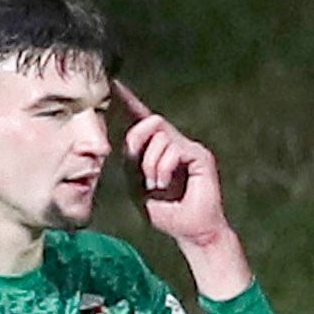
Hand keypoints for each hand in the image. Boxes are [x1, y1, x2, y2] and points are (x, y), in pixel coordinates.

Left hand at [116, 83, 235, 249]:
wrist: (188, 229)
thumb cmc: (163, 210)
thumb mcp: (136, 184)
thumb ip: (130, 161)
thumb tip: (124, 143)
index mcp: (156, 148)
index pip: (143, 118)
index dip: (129, 101)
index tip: (113, 84)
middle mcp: (174, 142)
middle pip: (150, 121)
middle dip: (136, 141)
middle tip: (140, 172)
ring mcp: (189, 147)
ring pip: (160, 137)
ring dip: (150, 165)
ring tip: (156, 185)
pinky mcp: (201, 156)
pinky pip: (174, 149)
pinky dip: (163, 169)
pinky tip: (166, 185)